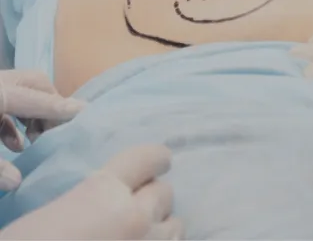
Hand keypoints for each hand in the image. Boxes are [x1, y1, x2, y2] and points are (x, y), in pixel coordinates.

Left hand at [0, 70, 84, 190]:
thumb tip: (17, 182)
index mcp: (1, 93)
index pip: (41, 99)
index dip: (64, 108)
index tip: (88, 112)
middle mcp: (1, 84)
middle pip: (37, 84)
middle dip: (52, 103)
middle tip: (57, 128)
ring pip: (23, 91)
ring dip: (34, 112)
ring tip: (38, 137)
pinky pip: (7, 101)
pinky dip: (15, 118)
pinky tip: (16, 142)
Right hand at [0, 145, 182, 239]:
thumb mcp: (58, 212)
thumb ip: (95, 197)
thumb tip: (115, 194)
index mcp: (103, 191)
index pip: (150, 157)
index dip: (155, 159)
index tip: (158, 163)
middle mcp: (134, 216)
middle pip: (165, 192)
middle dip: (152, 197)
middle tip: (136, 207)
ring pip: (176, 226)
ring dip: (162, 226)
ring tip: (143, 234)